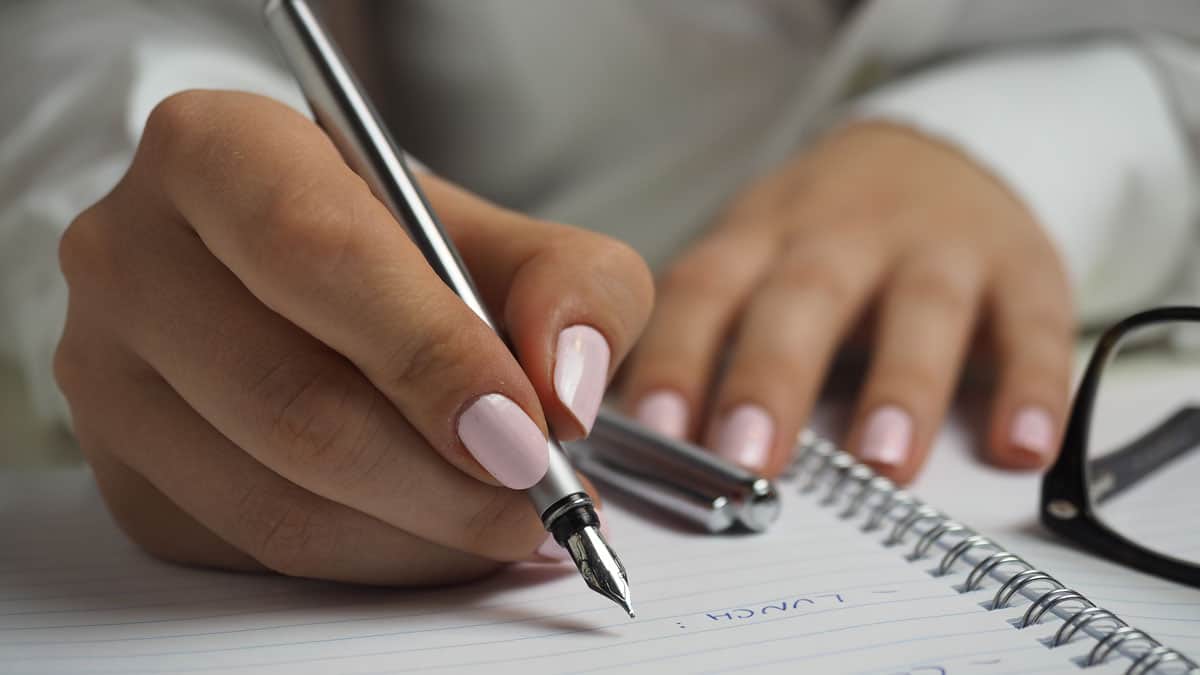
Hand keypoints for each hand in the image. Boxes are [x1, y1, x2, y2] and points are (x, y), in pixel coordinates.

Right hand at [54, 90, 652, 584]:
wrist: (311, 286)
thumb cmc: (407, 251)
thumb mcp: (511, 237)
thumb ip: (574, 286)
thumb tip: (566, 389)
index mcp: (217, 151)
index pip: (318, 253)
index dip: (431, 353)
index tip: (526, 430)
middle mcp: (133, 256)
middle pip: (293, 399)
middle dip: (444, 476)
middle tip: (541, 498)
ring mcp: (108, 375)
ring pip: (276, 499)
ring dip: (421, 534)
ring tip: (510, 521)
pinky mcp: (126, 474)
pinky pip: (258, 551)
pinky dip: (375, 559)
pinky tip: (437, 531)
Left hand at [622, 122, 1072, 483]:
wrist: (936, 153)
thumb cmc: (822, 236)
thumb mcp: (754, 257)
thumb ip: (707, 336)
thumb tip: (641, 442)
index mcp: (763, 236)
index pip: (705, 291)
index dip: (676, 357)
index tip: (653, 431)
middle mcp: (845, 234)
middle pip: (804, 297)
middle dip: (773, 377)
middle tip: (748, 458)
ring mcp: (938, 246)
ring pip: (920, 309)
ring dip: (902, 385)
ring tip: (882, 463)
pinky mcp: (1022, 266)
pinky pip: (1033, 325)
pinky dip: (1033, 386)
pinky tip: (1021, 446)